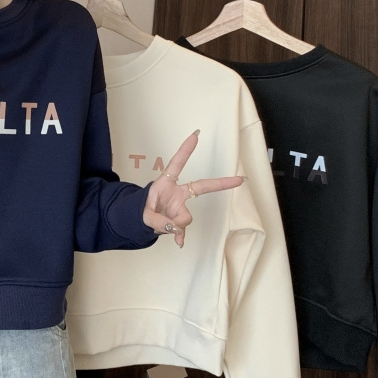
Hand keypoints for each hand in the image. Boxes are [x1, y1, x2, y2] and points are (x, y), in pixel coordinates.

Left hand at [143, 130, 243, 247]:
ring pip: (185, 218)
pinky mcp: (180, 219)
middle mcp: (177, 193)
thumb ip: (157, 220)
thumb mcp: (142, 213)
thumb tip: (175, 228)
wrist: (138, 221)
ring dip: (174, 225)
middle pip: (201, 186)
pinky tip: (178, 242)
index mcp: (165, 183)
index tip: (196, 135)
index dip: (186, 150)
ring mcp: (180, 206)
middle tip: (239, 179)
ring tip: (160, 226)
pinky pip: (184, 229)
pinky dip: (180, 236)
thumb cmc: (140, 209)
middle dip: (221, 183)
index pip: (177, 164)